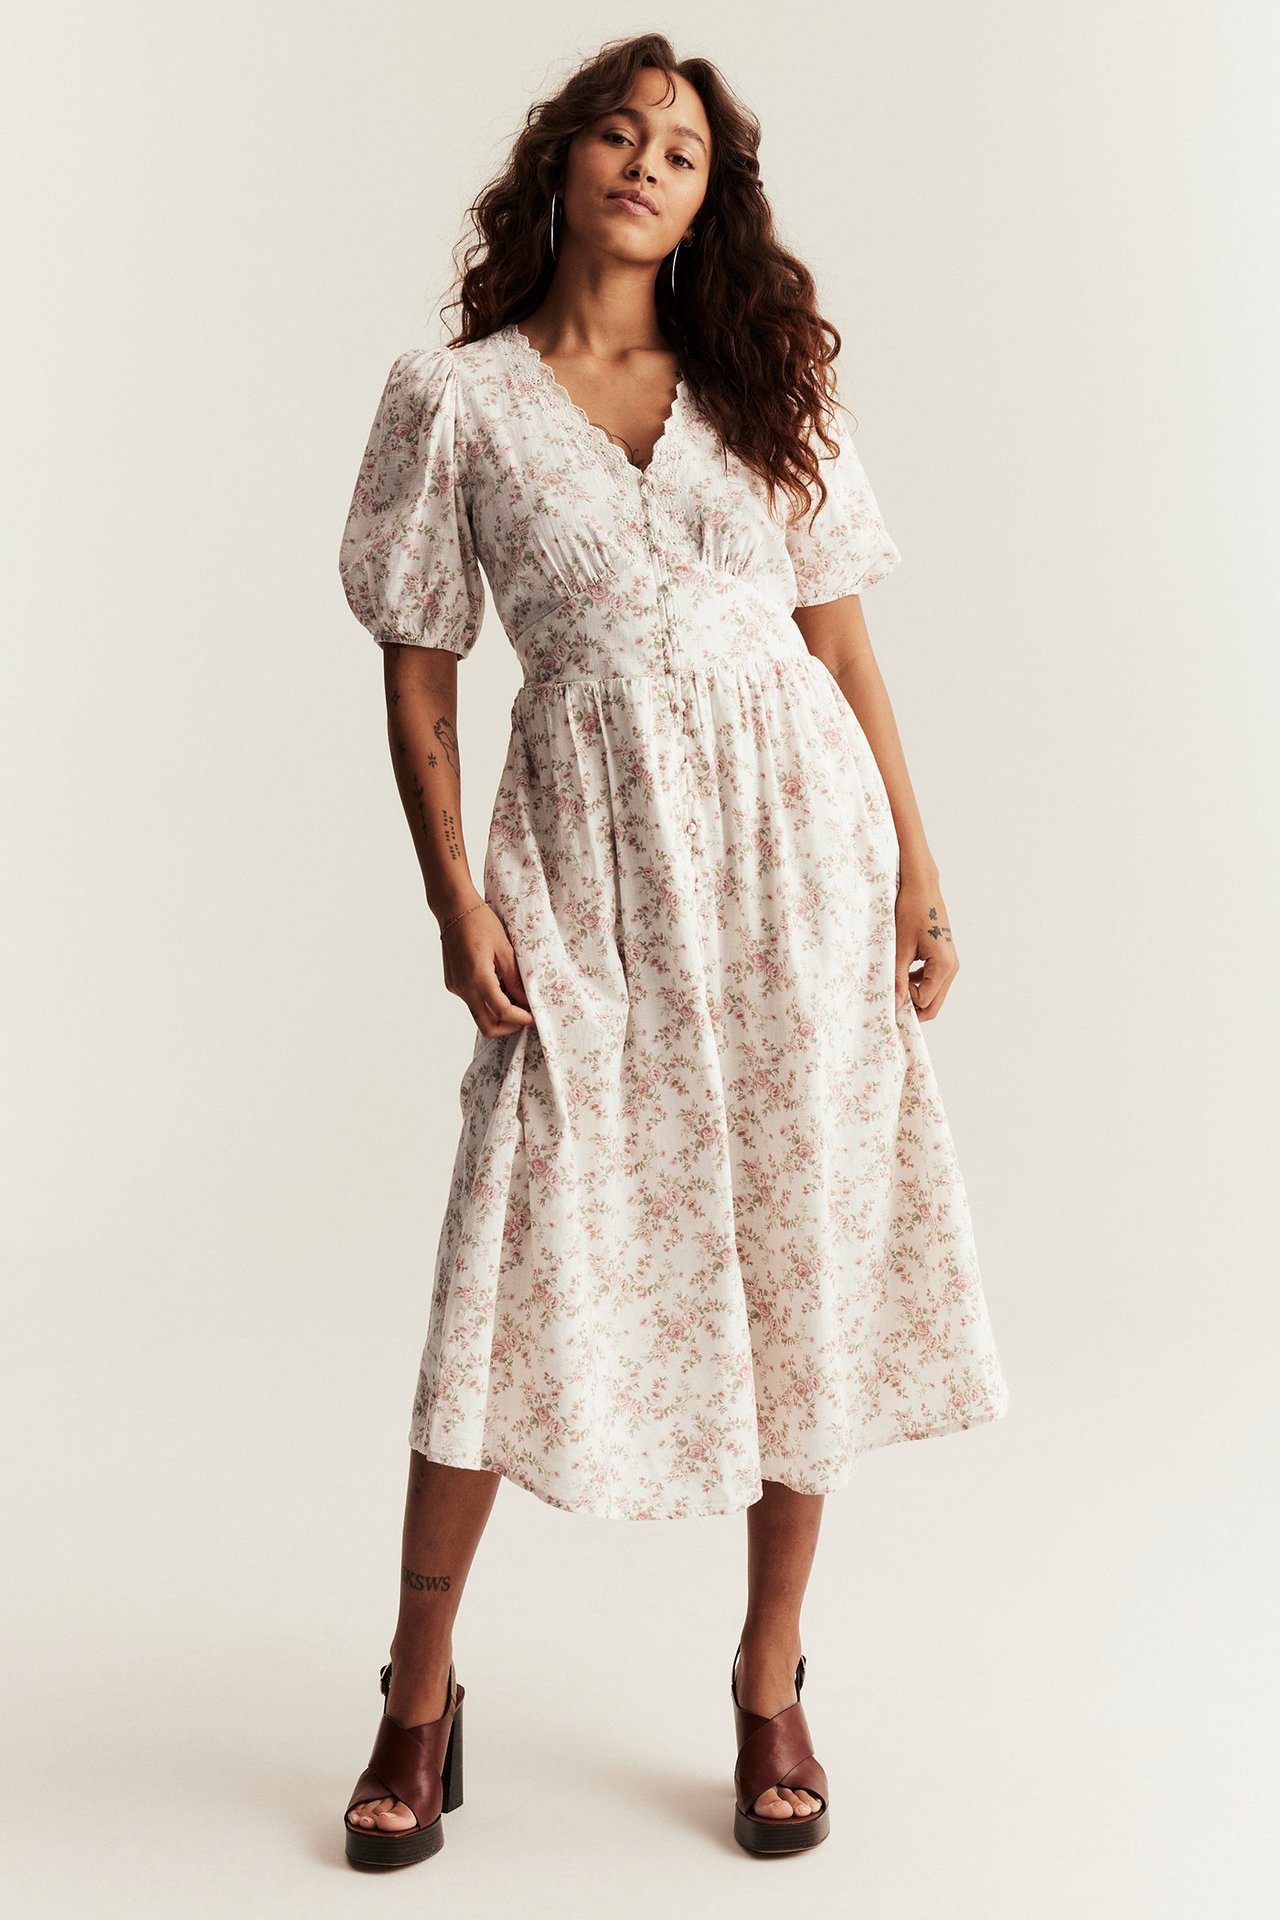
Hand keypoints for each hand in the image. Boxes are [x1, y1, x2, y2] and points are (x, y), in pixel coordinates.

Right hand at [439, 900, 535, 1036]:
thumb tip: (527, 1000)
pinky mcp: (453, 983)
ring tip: (516, 996)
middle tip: (525, 1016)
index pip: (502, 1011)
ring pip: (480, 1014)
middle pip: (487, 1026)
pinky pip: (473, 1001)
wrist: (453, 909)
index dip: (521, 1018)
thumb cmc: (481, 922)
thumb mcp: (505, 949)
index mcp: (477, 978)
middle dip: (508, 1026)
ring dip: (499, 1013)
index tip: (534, 1016)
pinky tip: (500, 985)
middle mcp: (463, 987)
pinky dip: (488, 1001)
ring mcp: (456, 987)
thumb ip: (515, 978)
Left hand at [894, 876, 957, 1020]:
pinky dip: (917, 984)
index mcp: (944, 966)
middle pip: (933, 1004)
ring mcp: (949, 963)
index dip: (905, 1003)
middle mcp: (951, 967)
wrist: (921, 887)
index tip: (887, 994)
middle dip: (912, 1008)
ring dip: (914, 995)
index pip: (925, 1002)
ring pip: (933, 994)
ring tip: (893, 985)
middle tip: (889, 1001)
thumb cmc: (910, 911)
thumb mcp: (900, 947)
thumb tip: (895, 1004)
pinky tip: (902, 974)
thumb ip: (898, 978)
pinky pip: (932, 981)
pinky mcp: (943, 958)